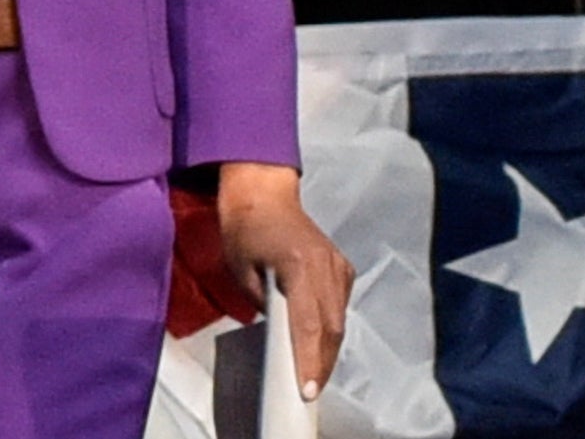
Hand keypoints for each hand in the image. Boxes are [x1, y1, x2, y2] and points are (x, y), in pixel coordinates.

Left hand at [216, 161, 354, 401]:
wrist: (263, 194)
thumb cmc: (244, 230)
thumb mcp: (242, 270)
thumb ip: (263, 304)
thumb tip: (280, 335)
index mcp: (300, 264)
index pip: (308, 323)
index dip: (308, 359)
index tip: (307, 389)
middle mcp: (326, 265)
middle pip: (332, 326)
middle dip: (322, 362)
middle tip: (310, 390)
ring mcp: (338, 264)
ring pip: (340, 318)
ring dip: (329, 348)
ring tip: (314, 374)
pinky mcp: (342, 265)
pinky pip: (340, 304)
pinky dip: (331, 326)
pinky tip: (320, 342)